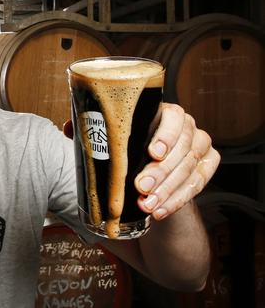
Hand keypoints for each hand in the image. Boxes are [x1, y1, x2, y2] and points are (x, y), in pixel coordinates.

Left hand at [134, 103, 219, 219]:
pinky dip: (177, 200)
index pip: (173, 118)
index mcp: (167, 112)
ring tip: (148, 204)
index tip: (153, 153)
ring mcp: (201, 142)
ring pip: (189, 167)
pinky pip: (197, 183)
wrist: (150, 170)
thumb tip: (111, 158)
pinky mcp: (210, 161)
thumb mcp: (127, 143)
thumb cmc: (133, 149)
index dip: (165, 136)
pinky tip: (161, 210)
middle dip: (160, 171)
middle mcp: (188, 125)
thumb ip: (125, 144)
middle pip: (180, 148)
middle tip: (142, 186)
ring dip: (166, 190)